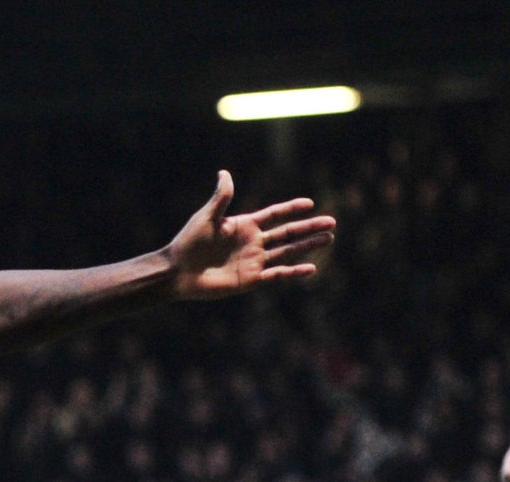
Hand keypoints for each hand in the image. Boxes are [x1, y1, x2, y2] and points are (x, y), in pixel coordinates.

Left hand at [165, 171, 335, 299]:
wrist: (177, 271)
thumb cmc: (188, 242)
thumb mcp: (206, 216)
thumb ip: (221, 197)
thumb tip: (225, 173)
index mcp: (244, 225)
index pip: (275, 215)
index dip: (292, 209)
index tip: (310, 204)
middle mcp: (253, 243)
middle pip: (288, 233)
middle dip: (309, 228)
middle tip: (331, 223)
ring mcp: (253, 262)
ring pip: (287, 252)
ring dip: (307, 247)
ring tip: (328, 240)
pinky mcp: (249, 280)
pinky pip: (276, 275)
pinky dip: (292, 272)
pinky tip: (310, 268)